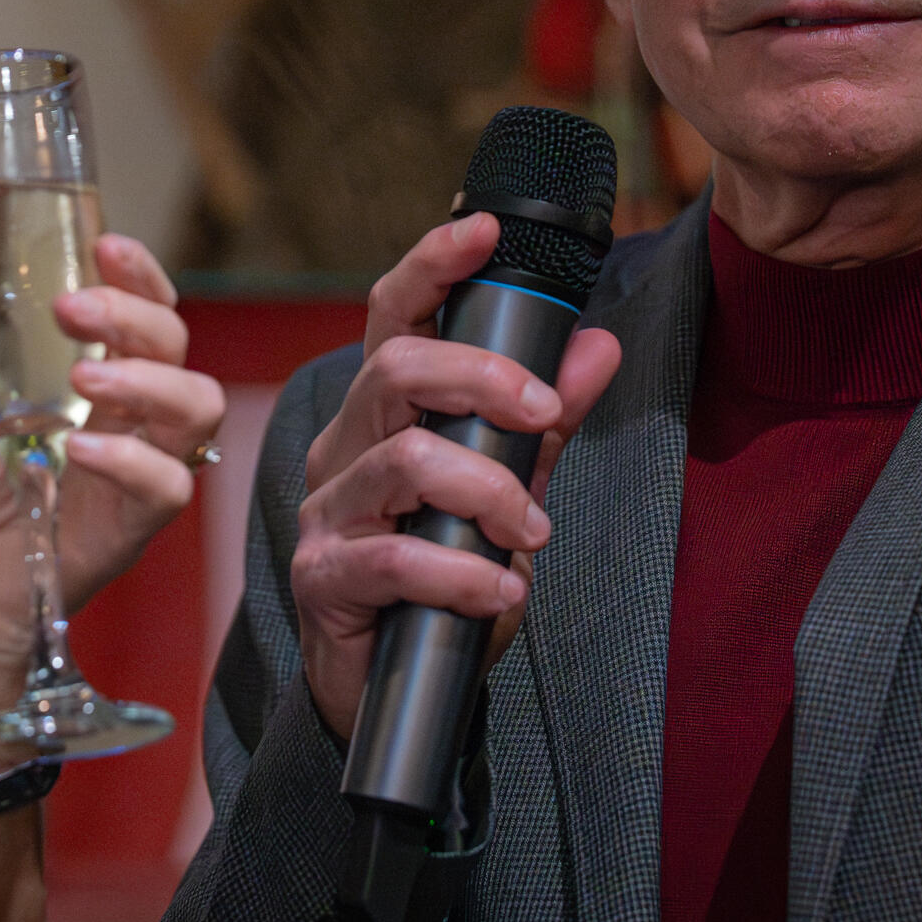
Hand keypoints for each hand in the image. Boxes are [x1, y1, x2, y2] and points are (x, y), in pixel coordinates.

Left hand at [0, 234, 224, 758]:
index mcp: (92, 393)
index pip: (144, 318)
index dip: (139, 277)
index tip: (104, 245)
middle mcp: (127, 427)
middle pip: (176, 350)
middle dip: (136, 315)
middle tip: (73, 307)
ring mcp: (135, 477)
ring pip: (194, 409)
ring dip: (147, 380)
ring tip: (84, 376)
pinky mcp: (130, 531)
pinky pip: (167, 487)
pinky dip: (132, 460)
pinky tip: (81, 448)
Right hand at [291, 213, 624, 741]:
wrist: (390, 694)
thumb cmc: (442, 579)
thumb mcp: (509, 494)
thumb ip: (544, 424)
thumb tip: (598, 345)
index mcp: (383, 414)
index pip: (392, 316)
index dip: (431, 264)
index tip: (481, 227)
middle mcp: (343, 447)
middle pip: (394, 370)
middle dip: (481, 379)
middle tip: (542, 416)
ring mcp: (326, 511)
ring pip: (405, 463)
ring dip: (490, 492)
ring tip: (535, 532)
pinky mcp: (323, 578)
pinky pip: (395, 558)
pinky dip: (465, 576)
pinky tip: (504, 595)